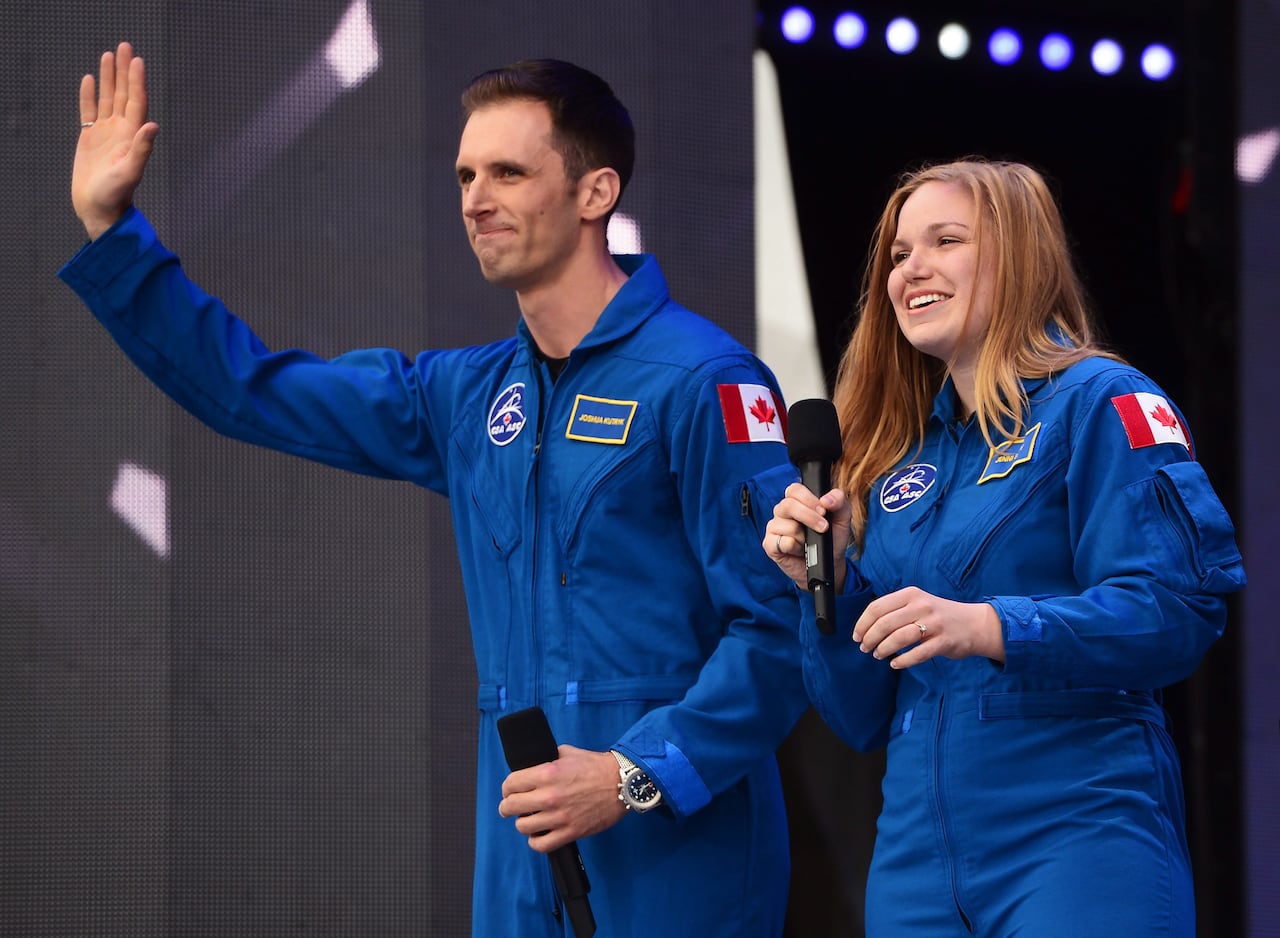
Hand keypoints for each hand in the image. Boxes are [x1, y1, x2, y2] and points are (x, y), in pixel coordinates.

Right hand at [73, 42, 158, 239]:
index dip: (137, 80)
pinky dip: (89, 95)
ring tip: (109, 55)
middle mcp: (121, 131)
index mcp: (132, 135)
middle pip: (123, 94)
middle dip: (124, 70)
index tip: (137, 60)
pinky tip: (90, 80)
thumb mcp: (130, 171)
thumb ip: (142, 149)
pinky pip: (89, 111)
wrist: (100, 208)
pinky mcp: (90, 138)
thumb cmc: (117, 194)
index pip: (136, 101)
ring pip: (107, 98)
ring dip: (109, 77)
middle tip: (125, 45)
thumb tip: (152, 125)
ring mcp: (106, 133)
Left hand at [497, 745, 626, 853]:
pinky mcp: (570, 832)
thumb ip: (546, 758)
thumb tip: (532, 765)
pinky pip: (541, 845)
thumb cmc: (596, 767)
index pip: (510, 784)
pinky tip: (539, 834)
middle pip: (510, 806)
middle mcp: (550, 796)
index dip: (507, 787)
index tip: (510, 790)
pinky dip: (535, 841)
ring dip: (523, 822)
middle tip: (510, 806)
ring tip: (529, 818)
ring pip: (522, 826)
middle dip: (507, 806)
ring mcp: (559, 817)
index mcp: (547, 773)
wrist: (622, 784)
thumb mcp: (567, 753)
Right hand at [764, 482, 851, 592]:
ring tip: (810, 542)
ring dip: (804, 536)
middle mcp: (783, 511)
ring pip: (787, 525)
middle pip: (788, 505)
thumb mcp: (842, 518)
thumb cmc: (832, 538)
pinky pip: (781, 542)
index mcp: (797, 501)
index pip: (794, 489)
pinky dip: (794, 547)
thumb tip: (826, 499)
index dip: (808, 498)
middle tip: (824, 527)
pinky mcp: (770, 544)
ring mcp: (774, 527)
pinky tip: (799, 550)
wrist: (829, 564)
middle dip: (809, 517)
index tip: (823, 510)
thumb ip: (839, 501)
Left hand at [853, 586, 1004, 667]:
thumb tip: (866, 626)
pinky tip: (895, 664)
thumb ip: (895, 610)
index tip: (856, 636)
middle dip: (870, 638)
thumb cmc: (939, 616)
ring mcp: (934, 624)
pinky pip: (918, 653)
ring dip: (883, 649)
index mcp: (911, 594)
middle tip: (865, 648)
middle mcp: (922, 606)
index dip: (862, 624)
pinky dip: (903, 661)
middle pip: (885, 623)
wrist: (975, 624)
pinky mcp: (944, 642)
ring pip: (899, 638)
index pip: (877, 607)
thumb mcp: (918, 603)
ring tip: (878, 655)